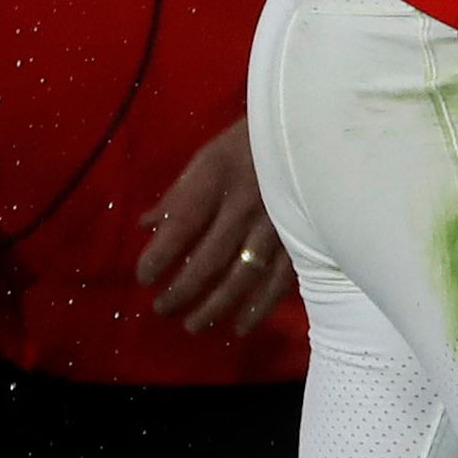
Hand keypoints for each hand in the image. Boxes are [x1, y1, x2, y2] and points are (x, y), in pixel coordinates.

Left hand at [135, 120, 290, 339]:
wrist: (312, 131)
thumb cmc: (250, 143)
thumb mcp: (207, 159)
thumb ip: (178, 195)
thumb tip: (146, 226)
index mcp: (215, 183)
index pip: (180, 226)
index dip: (158, 256)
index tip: (145, 278)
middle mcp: (244, 208)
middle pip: (209, 260)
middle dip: (182, 290)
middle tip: (163, 309)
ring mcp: (276, 227)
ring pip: (244, 277)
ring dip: (216, 306)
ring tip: (194, 326)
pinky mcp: (302, 239)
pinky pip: (280, 279)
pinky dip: (260, 306)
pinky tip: (242, 324)